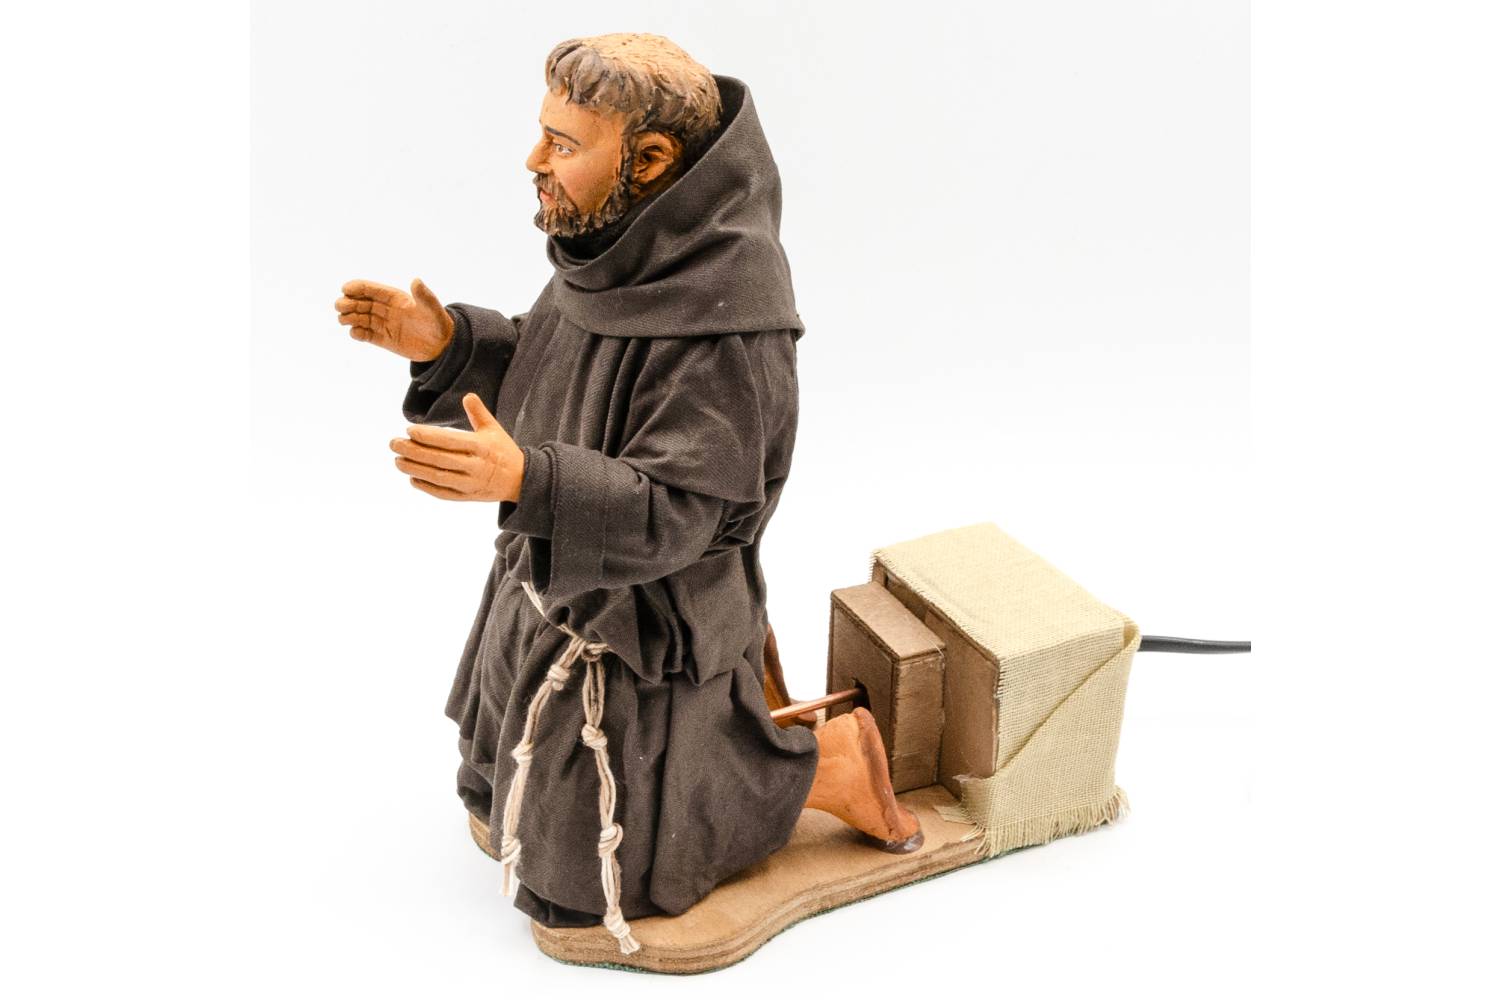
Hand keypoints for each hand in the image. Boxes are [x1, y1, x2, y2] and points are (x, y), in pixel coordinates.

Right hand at [336, 277, 455, 361]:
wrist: (443, 346)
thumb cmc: (438, 324)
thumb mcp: (432, 310)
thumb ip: (424, 296)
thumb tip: (416, 280)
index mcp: (395, 298)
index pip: (372, 289)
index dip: (357, 287)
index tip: (345, 289)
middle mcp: (387, 310)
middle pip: (362, 303)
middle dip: (348, 302)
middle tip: (340, 306)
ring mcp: (384, 324)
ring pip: (361, 318)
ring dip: (349, 317)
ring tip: (344, 319)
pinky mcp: (384, 340)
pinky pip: (366, 335)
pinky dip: (358, 333)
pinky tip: (355, 333)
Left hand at [390, 393, 525, 501]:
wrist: (520, 480)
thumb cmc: (503, 451)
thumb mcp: (495, 429)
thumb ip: (479, 413)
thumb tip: (468, 396)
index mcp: (481, 447)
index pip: (449, 440)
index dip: (427, 436)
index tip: (409, 430)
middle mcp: (475, 466)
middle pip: (439, 459)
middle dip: (414, 451)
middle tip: (394, 443)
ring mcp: (471, 484)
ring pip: (438, 477)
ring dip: (415, 469)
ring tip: (397, 461)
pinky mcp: (468, 497)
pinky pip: (444, 493)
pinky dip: (426, 487)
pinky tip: (412, 478)